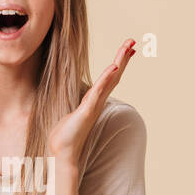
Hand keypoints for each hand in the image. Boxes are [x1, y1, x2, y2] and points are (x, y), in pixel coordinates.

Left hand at [46, 38, 136, 162]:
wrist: (62, 153)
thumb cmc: (65, 135)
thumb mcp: (72, 113)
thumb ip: (77, 105)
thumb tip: (77, 100)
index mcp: (94, 100)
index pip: (110, 77)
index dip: (119, 62)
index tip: (128, 49)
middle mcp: (97, 101)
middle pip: (114, 75)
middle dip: (123, 57)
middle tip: (132, 41)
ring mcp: (94, 105)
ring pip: (110, 80)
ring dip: (119, 63)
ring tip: (127, 48)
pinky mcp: (87, 110)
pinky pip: (98, 92)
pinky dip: (106, 79)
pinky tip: (113, 67)